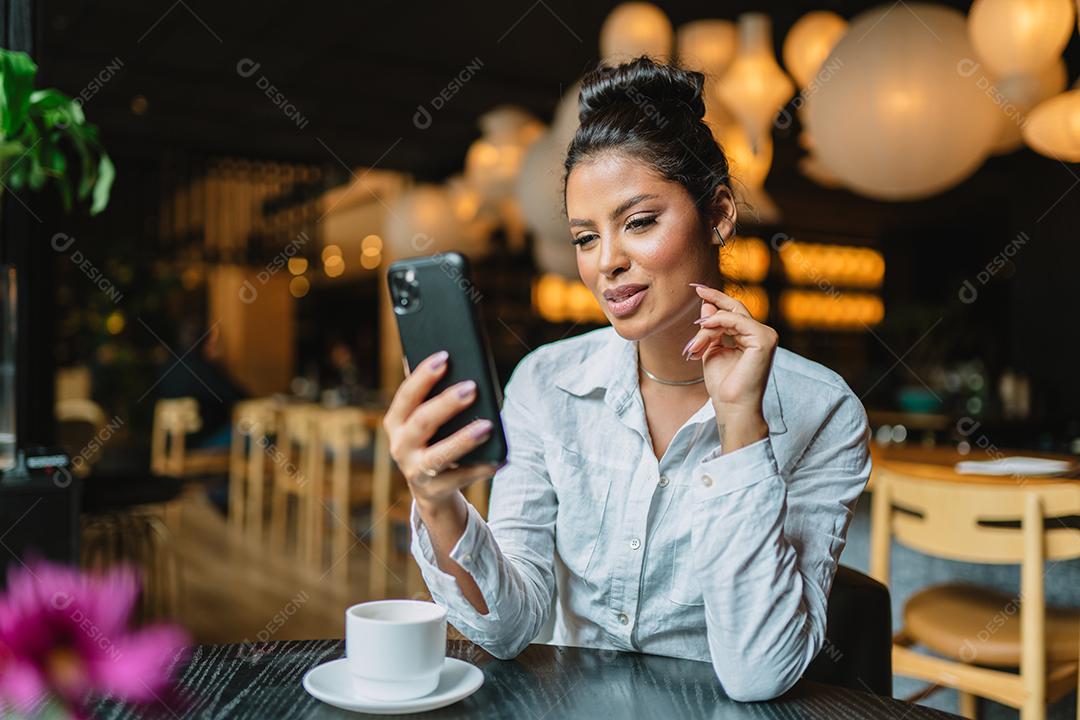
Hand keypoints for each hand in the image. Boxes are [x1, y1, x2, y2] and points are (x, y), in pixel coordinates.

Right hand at [383, 350, 500, 513]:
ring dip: (463, 440)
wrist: (429, 488)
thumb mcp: (423, 418)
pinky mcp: (435, 490)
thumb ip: (429, 394)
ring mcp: (415, 471)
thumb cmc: (432, 440)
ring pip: (439, 455)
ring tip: (488, 426)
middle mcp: (400, 446)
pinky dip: (481, 468)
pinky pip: (461, 478)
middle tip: (472, 388)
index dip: (423, 376)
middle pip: (422, 421)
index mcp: (396, 422)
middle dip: (446, 404)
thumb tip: (447, 358)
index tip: (445, 357)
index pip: (406, 395)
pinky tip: (499, 459)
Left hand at [684, 284, 777, 449]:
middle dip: (713, 300)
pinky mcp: (764, 340)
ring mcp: (766, 336)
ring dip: (707, 327)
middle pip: (733, 310)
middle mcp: (762, 334)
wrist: (731, 407)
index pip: (734, 312)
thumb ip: (711, 328)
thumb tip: (707, 305)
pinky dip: (718, 322)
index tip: (698, 288)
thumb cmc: (723, 384)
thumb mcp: (712, 349)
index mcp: (751, 337)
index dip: (717, 299)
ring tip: (694, 346)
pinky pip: (736, 321)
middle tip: (696, 289)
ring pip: (730, 316)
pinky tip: (704, 327)